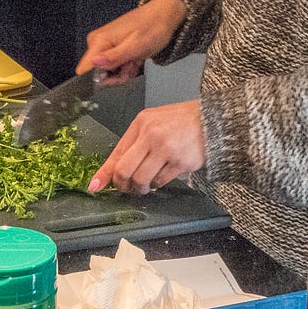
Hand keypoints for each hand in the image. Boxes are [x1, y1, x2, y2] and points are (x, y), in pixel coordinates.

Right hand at [76, 0, 186, 84]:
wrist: (162, 17)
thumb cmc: (152, 26)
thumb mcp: (135, 45)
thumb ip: (114, 57)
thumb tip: (95, 63)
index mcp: (99, 40)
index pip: (84, 69)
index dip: (98, 79)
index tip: (115, 77)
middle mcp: (98, 43)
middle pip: (97, 74)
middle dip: (116, 76)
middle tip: (131, 65)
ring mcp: (105, 46)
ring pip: (107, 73)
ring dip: (123, 71)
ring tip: (134, 59)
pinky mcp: (112, 49)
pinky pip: (114, 67)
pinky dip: (126, 67)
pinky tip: (134, 59)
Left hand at [88, 100, 204, 195]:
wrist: (212, 121)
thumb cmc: (181, 122)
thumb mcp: (153, 123)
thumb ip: (135, 143)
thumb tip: (115, 169)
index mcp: (141, 123)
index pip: (116, 152)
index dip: (104, 173)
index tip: (95, 186)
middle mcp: (151, 135)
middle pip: (124, 170)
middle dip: (122, 185)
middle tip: (126, 188)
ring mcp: (166, 149)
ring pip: (141, 180)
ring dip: (141, 187)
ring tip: (146, 184)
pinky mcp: (180, 162)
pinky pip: (160, 182)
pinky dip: (159, 184)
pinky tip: (162, 175)